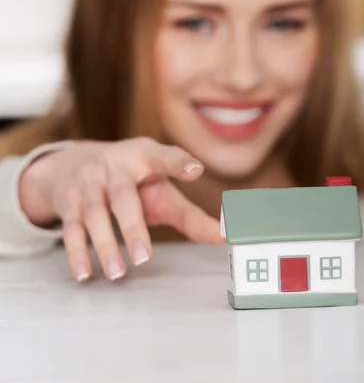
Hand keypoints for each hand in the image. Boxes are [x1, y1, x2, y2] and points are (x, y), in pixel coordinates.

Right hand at [19, 137, 222, 281]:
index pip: (165, 157)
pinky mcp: (68, 199)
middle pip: (124, 196)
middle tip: (144, 258)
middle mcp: (116, 165)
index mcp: (146, 156)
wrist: (74, 164)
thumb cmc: (132, 182)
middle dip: (133, 227)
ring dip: (104, 244)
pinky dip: (77, 252)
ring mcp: (89, 181)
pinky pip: (71, 226)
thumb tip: (227, 237)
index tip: (196, 169)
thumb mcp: (161, 191)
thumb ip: (191, 215)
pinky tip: (84, 273)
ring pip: (94, 212)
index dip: (180, 163)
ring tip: (117, 273)